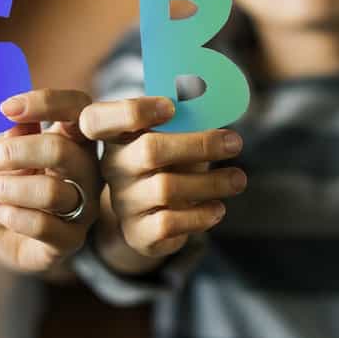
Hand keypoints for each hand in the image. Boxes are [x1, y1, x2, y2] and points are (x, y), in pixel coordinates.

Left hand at [0, 89, 99, 273]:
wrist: (16, 234)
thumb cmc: (20, 183)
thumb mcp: (16, 153)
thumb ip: (18, 133)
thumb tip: (15, 118)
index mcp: (79, 139)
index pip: (78, 108)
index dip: (45, 102)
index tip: (5, 108)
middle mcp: (90, 170)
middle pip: (61, 150)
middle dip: (14, 153)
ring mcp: (85, 207)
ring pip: (50, 192)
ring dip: (6, 187)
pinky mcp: (71, 239)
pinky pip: (42, 226)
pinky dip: (11, 214)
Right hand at [79, 96, 244, 266]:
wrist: (148, 219)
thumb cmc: (167, 166)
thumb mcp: (170, 140)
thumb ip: (185, 123)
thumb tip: (218, 105)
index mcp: (116, 136)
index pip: (100, 119)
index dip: (133, 111)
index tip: (171, 107)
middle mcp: (113, 168)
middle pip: (150, 150)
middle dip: (199, 144)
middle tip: (235, 142)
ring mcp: (123, 202)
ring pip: (166, 188)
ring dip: (210, 182)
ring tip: (238, 179)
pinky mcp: (138, 232)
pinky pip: (169, 223)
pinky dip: (199, 215)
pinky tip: (218, 209)